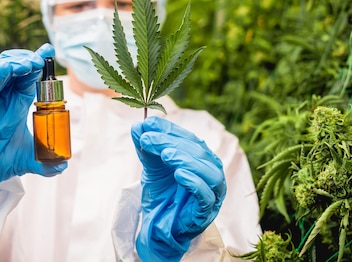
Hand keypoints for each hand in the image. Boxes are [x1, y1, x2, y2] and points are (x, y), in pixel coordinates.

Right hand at [0, 43, 66, 218]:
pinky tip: (7, 70)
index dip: (38, 63)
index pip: (27, 77)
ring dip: (14, 64)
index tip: (49, 52)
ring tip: (30, 64)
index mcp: (14, 104)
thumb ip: (46, 163)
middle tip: (42, 59)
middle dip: (27, 59)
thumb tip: (63, 165)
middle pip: (12, 67)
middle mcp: (0, 99)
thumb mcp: (27, 161)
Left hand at [131, 116, 225, 260]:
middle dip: (171, 143)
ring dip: (186, 159)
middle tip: (148, 139)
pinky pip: (206, 196)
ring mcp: (213, 193)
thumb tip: (138, 124)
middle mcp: (212, 172)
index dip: (170, 130)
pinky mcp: (207, 212)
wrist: (158, 226)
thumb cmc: (162, 194)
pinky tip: (179, 175)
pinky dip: (194, 183)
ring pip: (208, 172)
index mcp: (202, 158)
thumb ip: (147, 146)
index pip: (190, 138)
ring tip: (165, 155)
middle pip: (198, 152)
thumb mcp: (152, 166)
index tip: (148, 124)